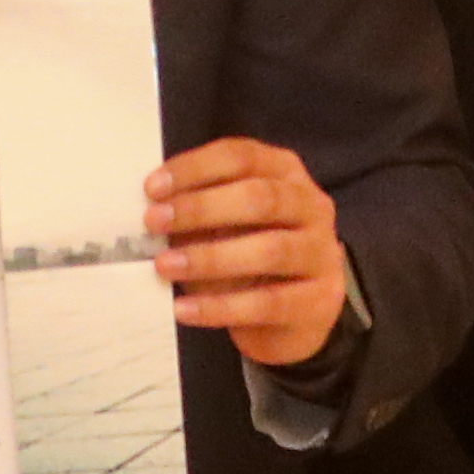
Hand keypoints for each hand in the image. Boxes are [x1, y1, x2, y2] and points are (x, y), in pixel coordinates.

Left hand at [149, 135, 351, 362]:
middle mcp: (312, 206)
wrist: (297, 315)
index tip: (153, 188)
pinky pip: (268, 303)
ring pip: (270, 250)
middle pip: (261, 198)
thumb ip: (199, 214)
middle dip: (202, 208)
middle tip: (155, 221)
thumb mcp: (227, 226)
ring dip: (210, 257)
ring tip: (165, 266)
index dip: (197, 168)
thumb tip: (152, 213)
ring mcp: (322, 253)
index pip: (243, 157)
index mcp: (287, 173)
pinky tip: (185, 309)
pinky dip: (221, 307)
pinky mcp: (319, 300)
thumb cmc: (252, 257)